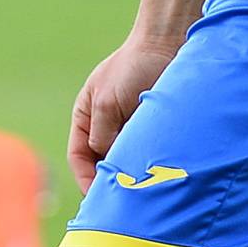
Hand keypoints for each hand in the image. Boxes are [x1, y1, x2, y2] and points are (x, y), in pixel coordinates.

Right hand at [67, 30, 181, 191]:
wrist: (168, 43)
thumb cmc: (133, 67)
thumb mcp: (108, 102)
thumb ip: (102, 135)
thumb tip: (107, 165)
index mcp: (86, 118)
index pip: (79, 157)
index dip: (86, 180)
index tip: (98, 200)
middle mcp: (107, 126)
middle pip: (102, 164)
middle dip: (110, 182)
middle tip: (123, 203)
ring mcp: (130, 128)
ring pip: (127, 161)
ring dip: (133, 174)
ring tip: (142, 188)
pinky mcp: (153, 129)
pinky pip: (148, 153)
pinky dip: (151, 164)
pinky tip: (159, 173)